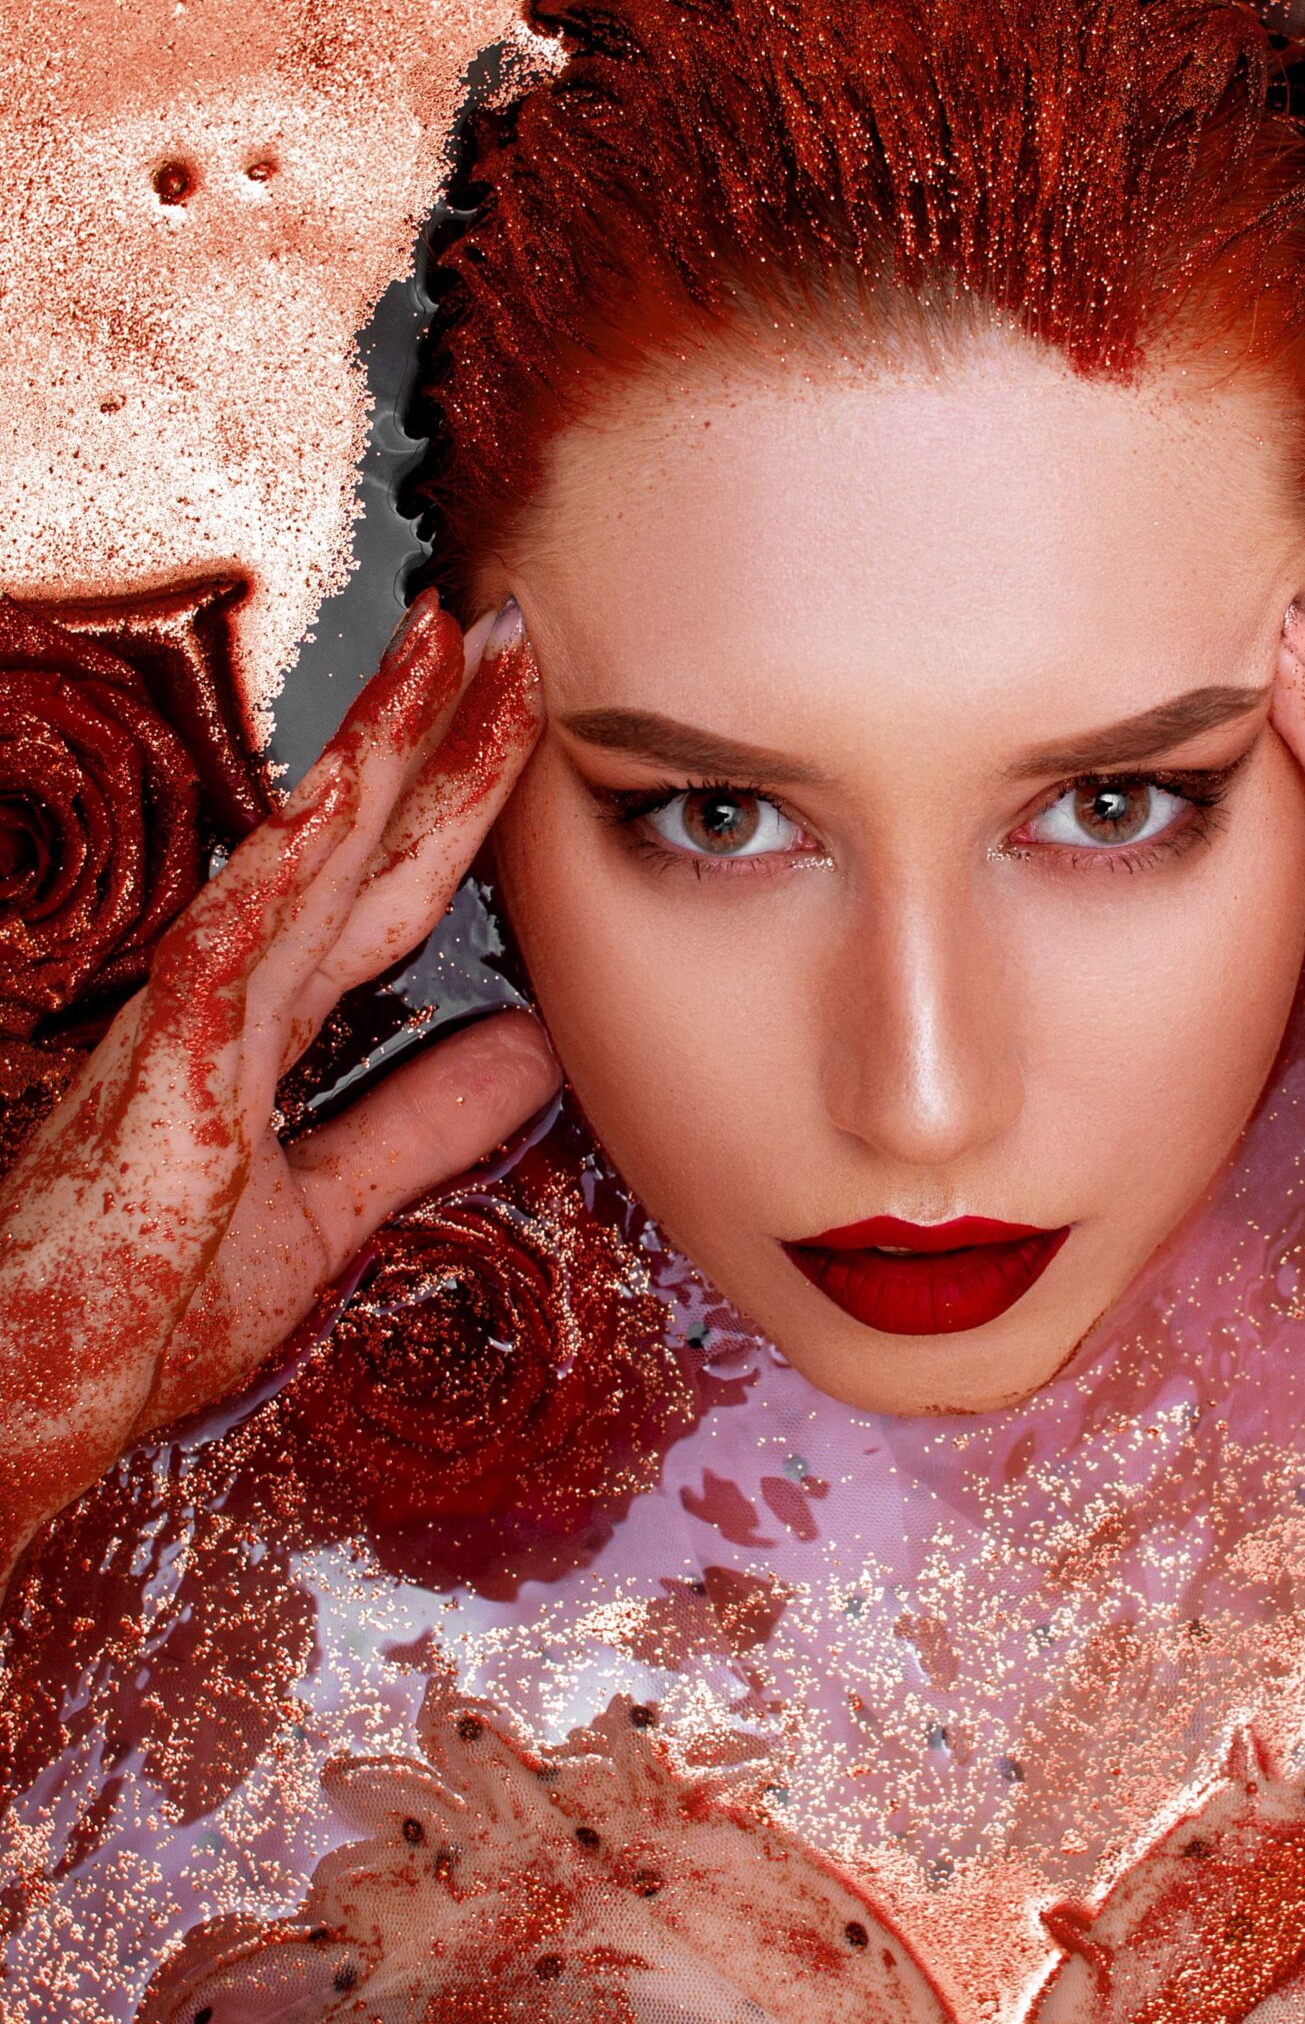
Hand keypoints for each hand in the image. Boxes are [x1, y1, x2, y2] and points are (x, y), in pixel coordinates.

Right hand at [0, 593, 557, 1585]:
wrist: (12, 1398)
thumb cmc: (133, 1316)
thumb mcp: (322, 1214)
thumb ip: (419, 1126)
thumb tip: (533, 1048)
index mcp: (258, 1027)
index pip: (384, 887)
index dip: (456, 797)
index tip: (522, 708)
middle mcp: (224, 1000)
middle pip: (358, 844)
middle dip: (442, 735)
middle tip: (514, 624)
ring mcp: (185, 1027)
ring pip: (301, 857)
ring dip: (381, 752)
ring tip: (450, 651)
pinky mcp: (158, 1077)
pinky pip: (235, 943)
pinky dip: (297, 861)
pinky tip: (353, 788)